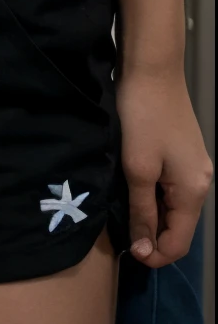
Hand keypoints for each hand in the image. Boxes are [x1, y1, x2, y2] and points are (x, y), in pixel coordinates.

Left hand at [117, 65, 212, 267]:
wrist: (152, 69)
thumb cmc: (143, 117)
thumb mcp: (138, 168)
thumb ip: (142, 211)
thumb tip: (145, 250)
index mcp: (194, 192)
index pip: (180, 244)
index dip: (154, 254)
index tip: (126, 250)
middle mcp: (201, 183)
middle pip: (179, 227)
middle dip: (153, 236)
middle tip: (120, 230)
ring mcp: (195, 168)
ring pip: (174, 208)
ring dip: (151, 215)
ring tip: (124, 210)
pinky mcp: (184, 154)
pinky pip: (171, 190)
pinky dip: (154, 197)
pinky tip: (133, 189)